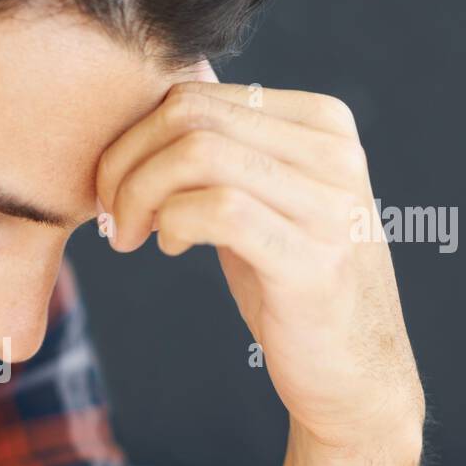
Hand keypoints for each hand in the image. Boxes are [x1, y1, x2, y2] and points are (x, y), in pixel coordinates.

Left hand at [95, 71, 423, 451]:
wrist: (353, 377)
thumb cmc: (291, 286)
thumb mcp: (262, 201)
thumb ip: (228, 148)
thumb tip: (173, 88)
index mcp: (321, 124)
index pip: (196, 95)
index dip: (132, 139)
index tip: (114, 192)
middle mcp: (334, 151)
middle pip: (189, 117)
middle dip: (125, 164)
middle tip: (112, 217)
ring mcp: (330, 204)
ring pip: (198, 155)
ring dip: (139, 197)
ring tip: (132, 236)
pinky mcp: (314, 259)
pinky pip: (219, 210)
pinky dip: (172, 224)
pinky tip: (168, 248)